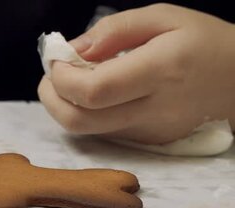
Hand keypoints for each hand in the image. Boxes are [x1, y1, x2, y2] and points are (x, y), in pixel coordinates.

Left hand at [38, 3, 234, 143]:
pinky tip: (97, 93)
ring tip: (72, 80)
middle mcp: (154, 108)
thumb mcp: (164, 17)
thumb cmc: (203, 42)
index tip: (56, 60)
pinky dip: (88, 114)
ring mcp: (151, 131)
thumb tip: (74, 50)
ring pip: (88, 131)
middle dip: (52, 98)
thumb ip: (115, 30)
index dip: (62, 78)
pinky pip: (105, 133)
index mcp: (160, 71)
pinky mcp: (150, 142)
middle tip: (51, 76)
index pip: (93, 90)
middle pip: (80, 121)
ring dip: (66, 107)